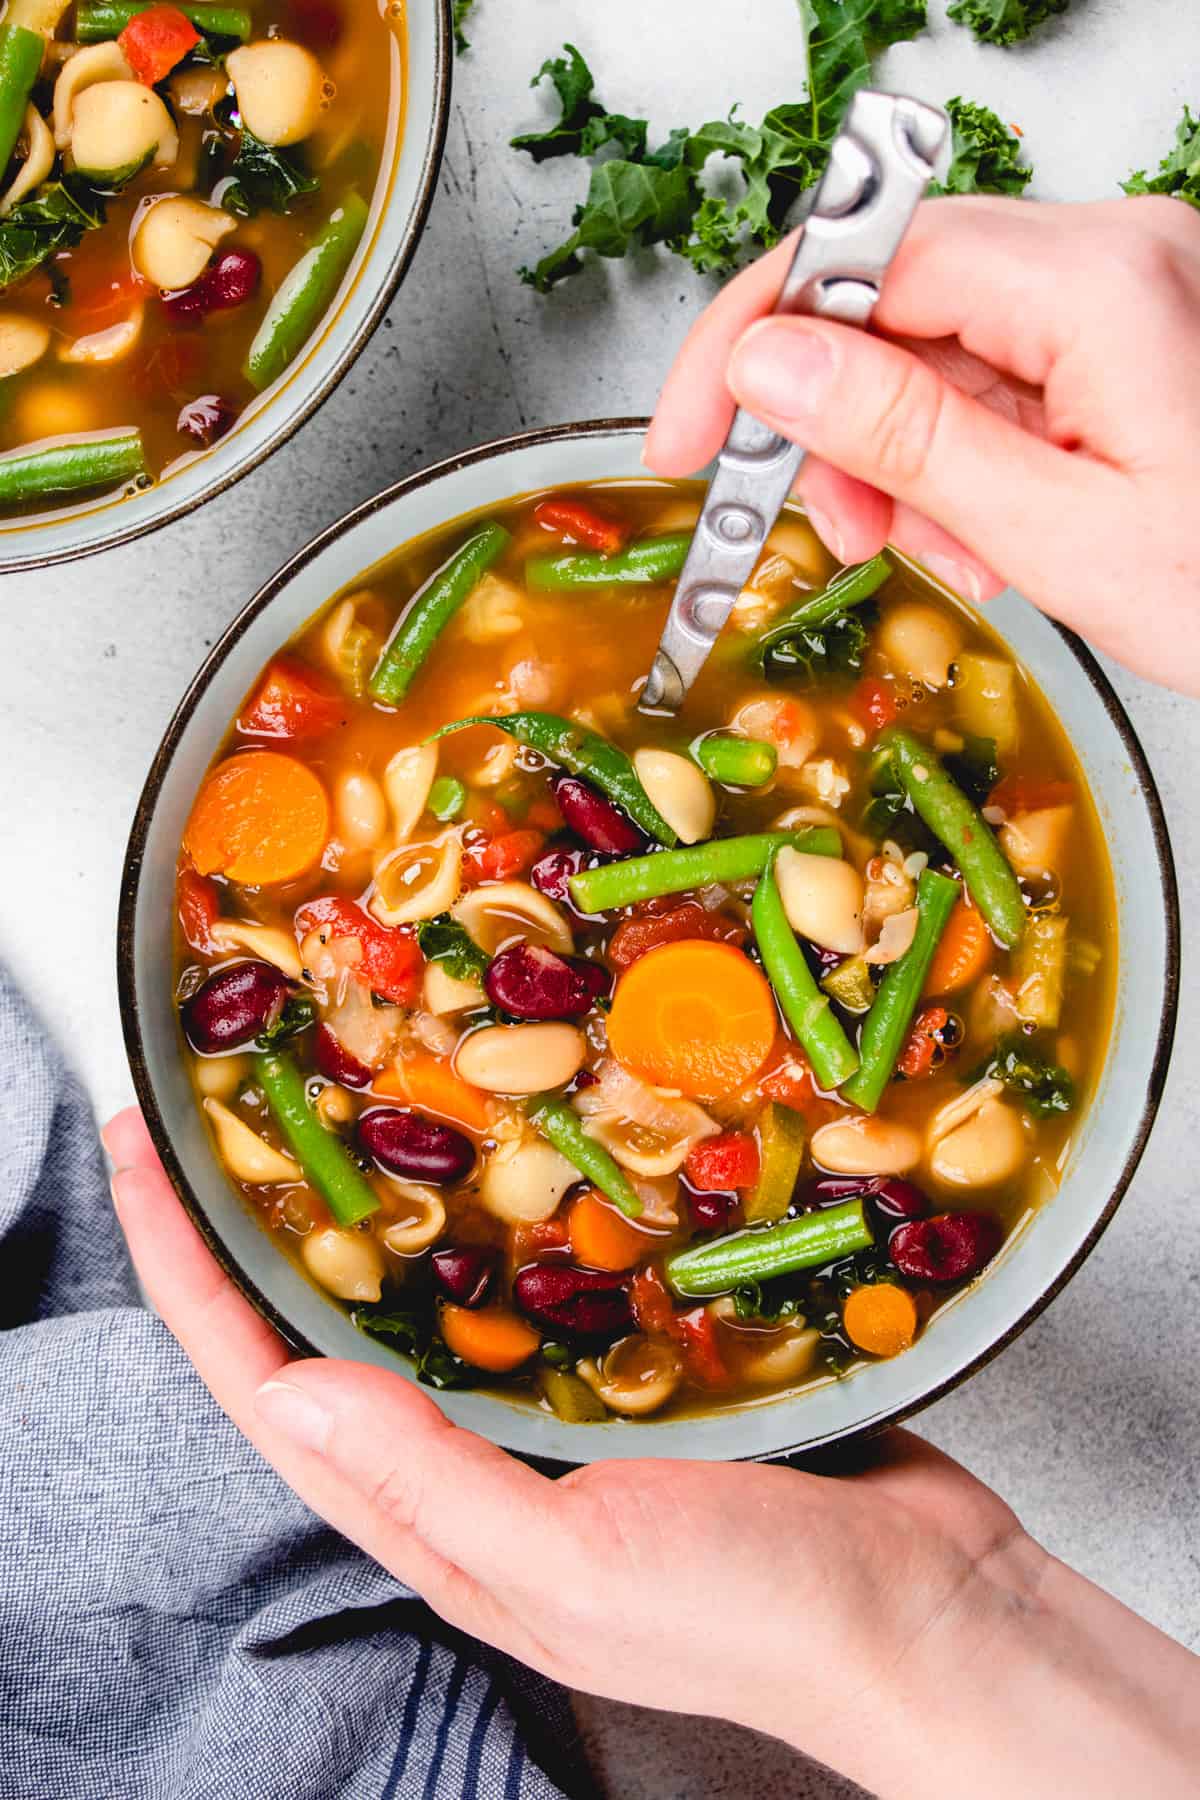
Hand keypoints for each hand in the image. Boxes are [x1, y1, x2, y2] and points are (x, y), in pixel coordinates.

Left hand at [104, 1108, 1199, 1798]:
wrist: (929, 1611)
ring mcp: (560, 1410)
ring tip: (340, 1099)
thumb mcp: (572, 1564)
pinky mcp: (643, 1364)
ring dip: (379, 1202)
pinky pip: (547, 1272)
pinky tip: (517, 1139)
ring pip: (435, 1290)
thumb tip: (286, 1387)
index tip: (140, 1159)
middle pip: (328, 1329)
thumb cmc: (753, 1610)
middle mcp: (479, 1461)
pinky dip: (512, 1205)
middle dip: (259, 1225)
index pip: (265, 1384)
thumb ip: (429, 1479)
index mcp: (439, 1517)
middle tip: (220, 1109)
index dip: (186, 1274)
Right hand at [646, 196, 1199, 695]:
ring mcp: (1125, 288)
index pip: (868, 255)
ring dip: (899, 451)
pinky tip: (983, 528)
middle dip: (836, 417)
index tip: (692, 430)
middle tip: (837, 523)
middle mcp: (1116, 253)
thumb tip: (771, 365)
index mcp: (1103, 279)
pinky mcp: (1125, 334)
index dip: (755, 339)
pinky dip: (960, 454)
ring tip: (930, 546)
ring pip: (935, 342)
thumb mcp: (1058, 534)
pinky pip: (996, 371)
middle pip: (895, 295)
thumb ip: (905, 438)